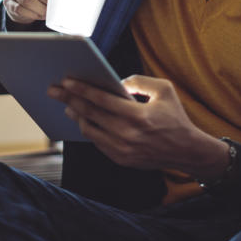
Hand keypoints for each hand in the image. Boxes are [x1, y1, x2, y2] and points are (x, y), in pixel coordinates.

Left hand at [48, 75, 224, 176]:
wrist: (187, 151)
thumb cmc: (175, 116)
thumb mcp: (164, 90)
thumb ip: (138, 81)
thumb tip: (116, 83)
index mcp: (138, 116)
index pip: (102, 100)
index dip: (81, 89)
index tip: (66, 80)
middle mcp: (128, 135)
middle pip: (90, 114)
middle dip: (69, 99)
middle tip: (53, 90)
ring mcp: (123, 150)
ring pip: (90, 130)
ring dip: (76, 116)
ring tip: (68, 104)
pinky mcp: (121, 160)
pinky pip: (97, 142)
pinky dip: (89, 129)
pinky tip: (83, 119)